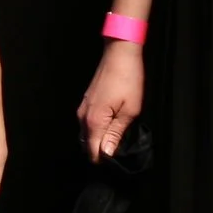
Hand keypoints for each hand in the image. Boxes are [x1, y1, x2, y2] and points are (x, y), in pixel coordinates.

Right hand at [76, 41, 144, 161]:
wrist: (119, 53)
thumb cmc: (128, 80)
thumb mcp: (129, 110)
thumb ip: (116, 133)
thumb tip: (107, 153)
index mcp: (94, 121)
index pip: (93, 153)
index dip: (105, 160)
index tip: (119, 159)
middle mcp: (83, 117)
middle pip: (87, 145)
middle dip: (102, 151)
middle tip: (121, 147)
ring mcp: (83, 109)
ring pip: (87, 135)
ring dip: (100, 140)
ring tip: (118, 136)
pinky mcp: (86, 102)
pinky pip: (88, 124)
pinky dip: (98, 130)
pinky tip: (112, 125)